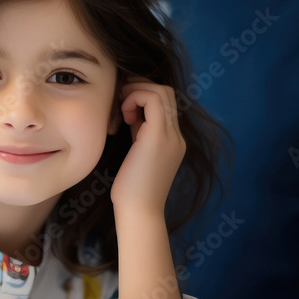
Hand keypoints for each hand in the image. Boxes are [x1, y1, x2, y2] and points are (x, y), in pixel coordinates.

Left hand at [109, 77, 185, 214]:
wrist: (139, 211)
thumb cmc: (131, 189)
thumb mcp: (137, 153)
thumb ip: (139, 133)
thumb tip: (132, 115)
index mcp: (172, 140)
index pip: (165, 103)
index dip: (143, 96)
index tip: (125, 111)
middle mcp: (176, 136)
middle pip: (166, 92)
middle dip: (140, 88)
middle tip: (121, 101)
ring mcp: (171, 135)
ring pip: (162, 91)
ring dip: (137, 92)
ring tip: (123, 111)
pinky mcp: (159, 137)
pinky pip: (153, 100)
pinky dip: (135, 98)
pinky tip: (125, 116)